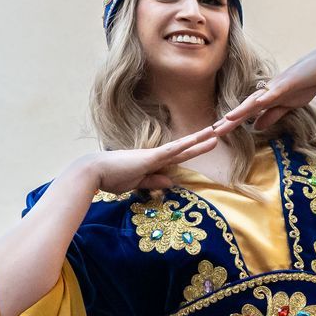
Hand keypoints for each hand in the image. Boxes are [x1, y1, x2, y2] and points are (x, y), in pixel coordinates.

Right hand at [82, 122, 234, 197]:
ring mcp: (154, 155)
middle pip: (186, 148)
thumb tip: (170, 182)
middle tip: (222, 132)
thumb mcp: (137, 183)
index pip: (180, 156)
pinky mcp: (149, 157)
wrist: (94, 172)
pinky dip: (184, 145)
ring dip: (200, 139)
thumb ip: (153, 182)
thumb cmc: (111, 177)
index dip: (195, 150)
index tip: (210, 144)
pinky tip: (196, 139)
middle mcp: (157, 156)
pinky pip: (170, 150)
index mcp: (154, 163)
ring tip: (218, 132)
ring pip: (182, 145)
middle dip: (204, 141)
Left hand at [219, 45, 315, 135]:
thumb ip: (272, 115)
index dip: (232, 124)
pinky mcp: (287, 83)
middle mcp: (266, 92)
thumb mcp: (288, 106)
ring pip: (255, 100)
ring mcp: (276, 87)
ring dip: (241, 109)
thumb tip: (256, 127)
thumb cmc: (304, 84)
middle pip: (244, 108)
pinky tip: (257, 104)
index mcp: (266, 100)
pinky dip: (266, 98)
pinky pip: (275, 92)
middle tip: (213, 132)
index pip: (246, 114)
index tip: (216, 134)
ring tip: (227, 119)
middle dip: (229, 120)